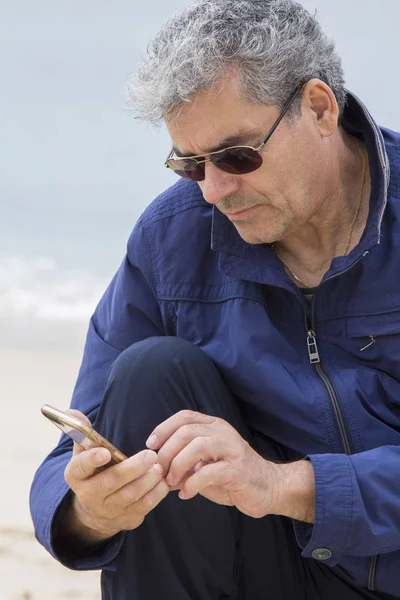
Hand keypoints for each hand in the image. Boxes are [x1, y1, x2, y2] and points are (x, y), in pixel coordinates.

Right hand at [63, 410, 169, 544]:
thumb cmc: (94, 472)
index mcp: (76, 476)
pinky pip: (144, 507)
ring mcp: (109, 510)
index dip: (91, 460)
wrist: (97, 510)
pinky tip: (163, 480)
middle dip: (132, 469)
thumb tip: (73, 412)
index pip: (80, 468)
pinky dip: (156, 493)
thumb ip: (82, 433)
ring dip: (147, 481)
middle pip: (110, 483)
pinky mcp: (127, 519)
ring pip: (130, 496)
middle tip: (150, 455)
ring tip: (159, 467)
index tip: (105, 453)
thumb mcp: (84, 453)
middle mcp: (90, 495)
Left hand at [146, 410, 279, 518]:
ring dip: (178, 464)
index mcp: (214, 426)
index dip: (164, 428)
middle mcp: (223, 432)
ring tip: (171, 481)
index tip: (151, 445)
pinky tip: (186, 494)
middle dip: (167, 451)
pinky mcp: (238, 469)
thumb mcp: (206, 463)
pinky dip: (192, 484)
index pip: (185, 416)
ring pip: (197, 445)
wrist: (269, 488)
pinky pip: (209, 472)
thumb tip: (158, 467)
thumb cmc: (232, 476)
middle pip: (187, 431)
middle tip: (159, 471)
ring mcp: (232, 449)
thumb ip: (186, 460)